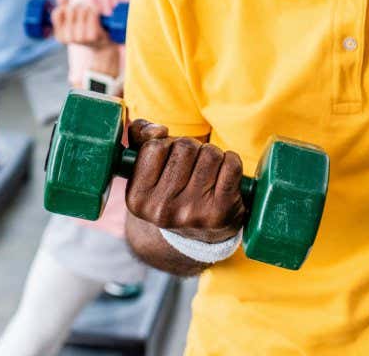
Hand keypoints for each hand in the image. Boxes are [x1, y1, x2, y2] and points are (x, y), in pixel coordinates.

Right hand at [49, 0, 113, 49]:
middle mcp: (68, 38)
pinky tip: (96, 15)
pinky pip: (92, 14)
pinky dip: (95, 11)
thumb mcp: (72, 19)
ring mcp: (80, 38)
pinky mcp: (92, 36)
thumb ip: (64, 8)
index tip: (70, 9)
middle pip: (70, 10)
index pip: (56, 13)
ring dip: (87, 8)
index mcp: (59, 35)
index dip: (64, 7)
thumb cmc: (84, 29)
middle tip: (84, 10)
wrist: (101, 43)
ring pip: (82, 10)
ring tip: (90, 13)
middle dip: (78, 6)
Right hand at [125, 119, 245, 243]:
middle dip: (191, 148)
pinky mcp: (221, 212)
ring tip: (206, 172)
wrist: (198, 236)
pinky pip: (231, 165)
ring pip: (210, 153)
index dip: (166, 145)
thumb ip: (140, 136)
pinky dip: (231, 162)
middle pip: (185, 147)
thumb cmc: (170, 190)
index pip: (154, 146)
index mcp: (137, 199)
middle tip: (191, 167)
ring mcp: (193, 213)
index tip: (168, 159)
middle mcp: (162, 210)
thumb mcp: (146, 168)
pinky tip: (224, 175)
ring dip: (211, 155)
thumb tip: (158, 131)